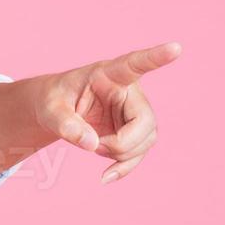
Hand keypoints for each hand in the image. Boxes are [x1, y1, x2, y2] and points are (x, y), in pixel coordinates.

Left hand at [35, 42, 180, 183]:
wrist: (55, 111)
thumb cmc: (52, 101)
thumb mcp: (49, 110)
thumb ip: (65, 124)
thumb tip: (92, 144)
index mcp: (108, 74)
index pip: (135, 64)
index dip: (155, 57)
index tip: (175, 47)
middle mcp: (128, 90)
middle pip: (146, 120)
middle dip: (123, 143)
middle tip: (95, 146)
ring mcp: (134, 111)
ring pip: (147, 139)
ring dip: (122, 154)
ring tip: (94, 147)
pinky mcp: (133, 129)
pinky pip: (140, 151)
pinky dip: (125, 166)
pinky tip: (107, 176)